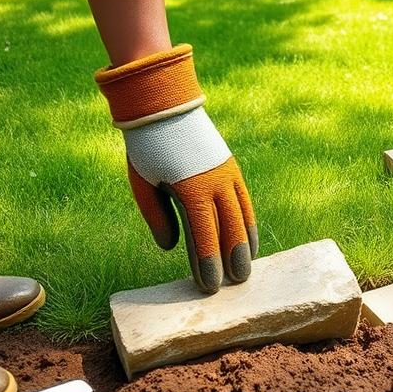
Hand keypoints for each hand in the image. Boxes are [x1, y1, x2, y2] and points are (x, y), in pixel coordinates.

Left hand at [96, 45, 256, 292]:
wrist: (165, 104)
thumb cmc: (147, 147)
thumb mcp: (143, 184)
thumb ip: (158, 217)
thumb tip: (171, 248)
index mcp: (191, 190)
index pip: (204, 235)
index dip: (208, 263)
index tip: (209, 287)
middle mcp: (216, 184)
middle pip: (231, 229)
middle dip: (233, 259)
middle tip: (234, 285)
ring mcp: (227, 175)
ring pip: (243, 216)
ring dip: (246, 244)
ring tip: (246, 268)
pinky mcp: (231, 167)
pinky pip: (244, 201)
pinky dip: (249, 222)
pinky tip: (249, 238)